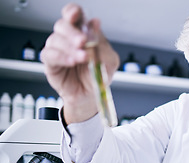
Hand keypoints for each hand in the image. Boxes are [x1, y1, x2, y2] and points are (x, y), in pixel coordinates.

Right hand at [41, 3, 119, 123]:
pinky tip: (71, 61)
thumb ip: (103, 43)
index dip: (72, 11)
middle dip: (72, 32)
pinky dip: (61, 57)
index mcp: (83, 32)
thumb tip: (95, 24)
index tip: (75, 15)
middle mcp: (68, 39)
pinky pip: (49, 55)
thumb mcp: (109, 60)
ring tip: (83, 58)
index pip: (74, 14)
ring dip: (70, 48)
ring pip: (55, 39)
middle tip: (83, 41)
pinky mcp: (51, 63)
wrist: (92, 96)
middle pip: (62, 25)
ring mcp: (58, 50)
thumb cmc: (99, 76)